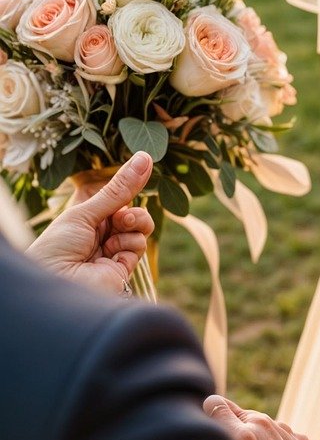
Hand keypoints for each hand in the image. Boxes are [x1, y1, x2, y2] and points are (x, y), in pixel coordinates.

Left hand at [26, 151, 154, 294]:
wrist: (53, 282)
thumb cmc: (58, 246)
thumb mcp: (86, 212)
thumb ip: (119, 190)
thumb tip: (145, 157)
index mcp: (86, 220)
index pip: (117, 200)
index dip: (127, 189)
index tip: (144, 165)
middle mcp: (100, 236)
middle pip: (133, 213)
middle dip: (132, 210)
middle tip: (121, 215)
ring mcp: (112, 252)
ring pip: (141, 228)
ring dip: (135, 223)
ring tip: (120, 227)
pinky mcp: (122, 269)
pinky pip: (138, 245)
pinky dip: (130, 243)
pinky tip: (114, 251)